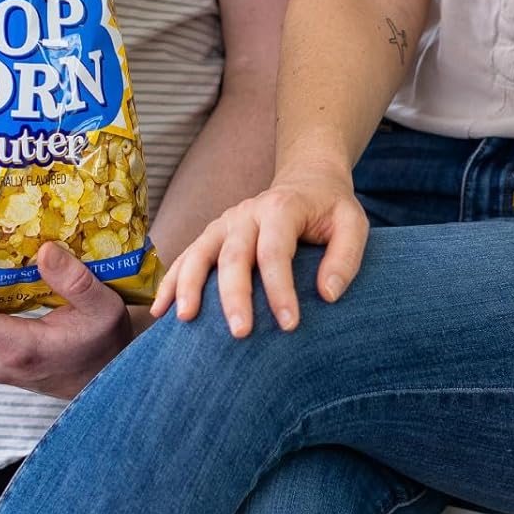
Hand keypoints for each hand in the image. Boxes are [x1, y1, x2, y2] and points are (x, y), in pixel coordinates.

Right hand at [149, 170, 369, 337]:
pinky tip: (160, 311)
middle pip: (234, 255)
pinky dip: (171, 282)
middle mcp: (247, 213)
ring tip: (185, 320)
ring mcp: (225, 223)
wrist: (306, 179)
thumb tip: (327, 296)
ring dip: (189, 286)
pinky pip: (186, 258)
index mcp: (281, 208)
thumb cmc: (330, 209)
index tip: (289, 325)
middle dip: (234, 295)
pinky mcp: (212, 236)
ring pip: (199, 253)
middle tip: (240, 333)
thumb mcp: (353, 224)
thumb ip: (345, 258)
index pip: (275, 250)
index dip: (280, 288)